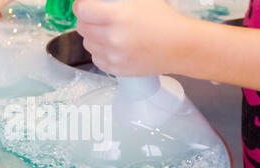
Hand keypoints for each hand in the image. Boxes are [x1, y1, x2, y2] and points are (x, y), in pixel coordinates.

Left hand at [73, 0, 191, 76]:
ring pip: (87, 44)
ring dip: (93, 36)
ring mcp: (113, 56)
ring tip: (109, 33)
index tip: (83, 5)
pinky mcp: (115, 69)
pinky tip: (113, 46)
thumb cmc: (163, 20)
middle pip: (81, 27)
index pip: (81, 10)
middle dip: (87, 20)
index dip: (80, 6)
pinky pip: (96, 58)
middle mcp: (112, 37)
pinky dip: (100, 52)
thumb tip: (98, 1)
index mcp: (116, 16)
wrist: (179, 47)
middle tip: (98, 18)